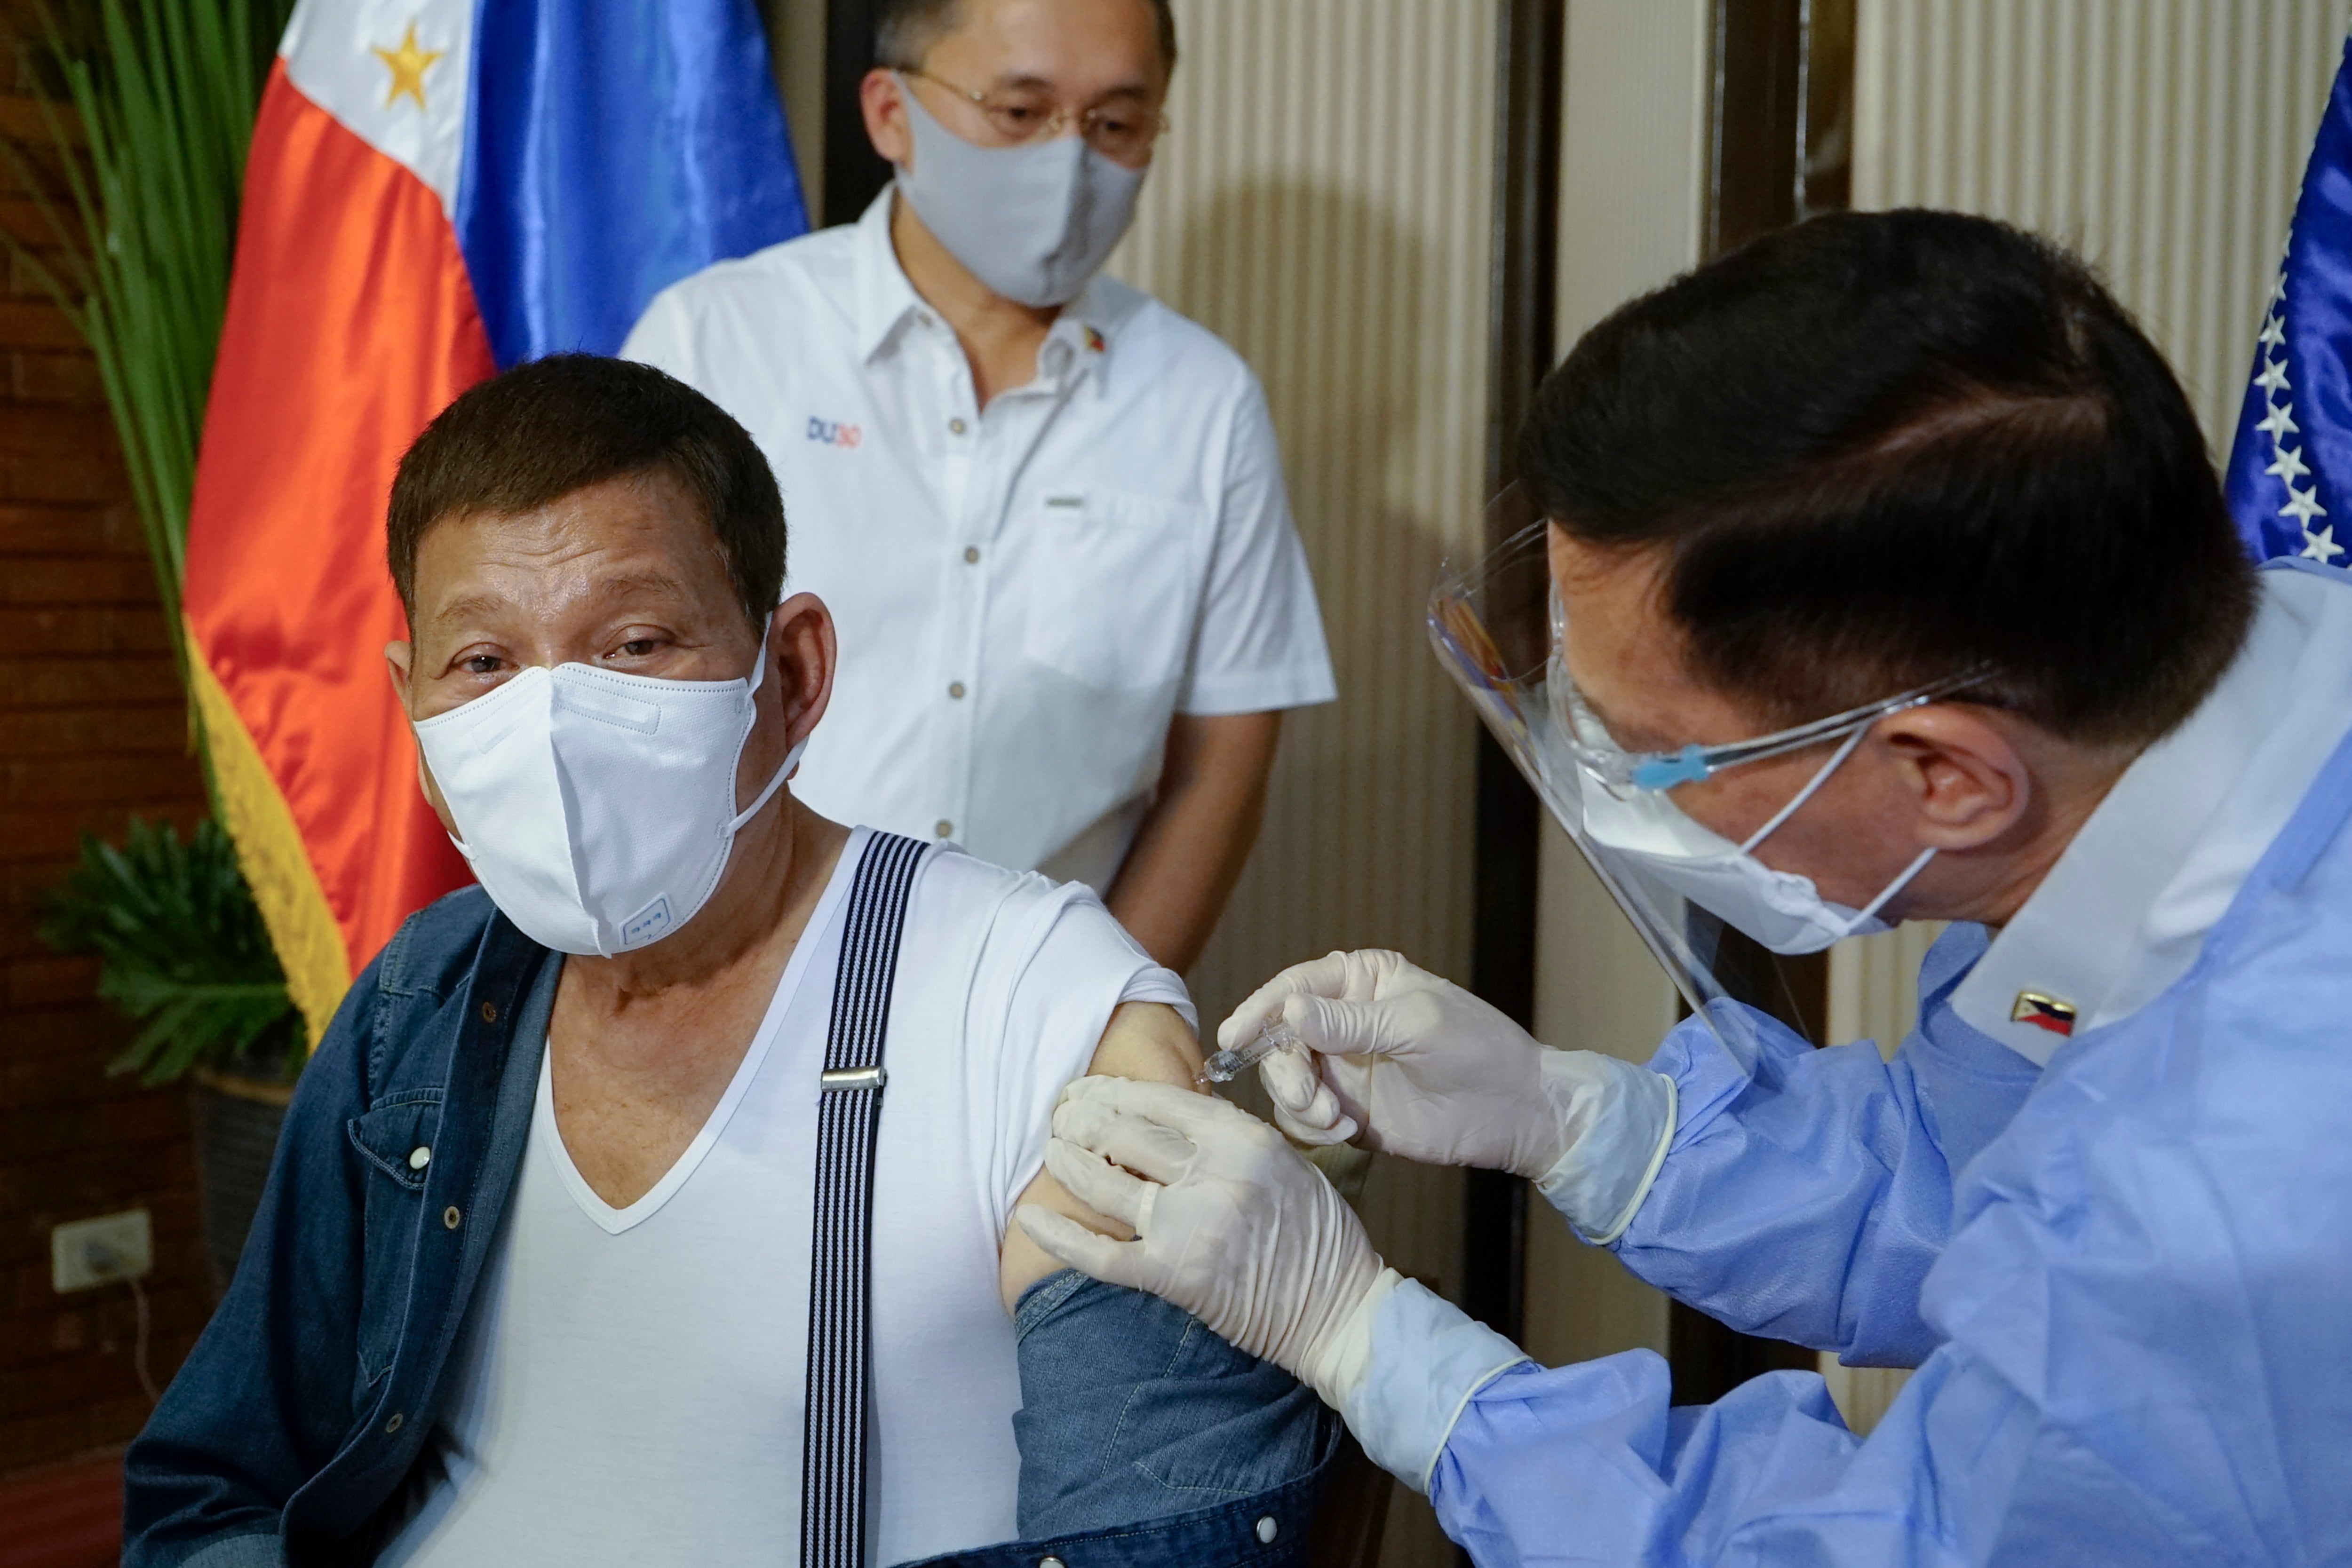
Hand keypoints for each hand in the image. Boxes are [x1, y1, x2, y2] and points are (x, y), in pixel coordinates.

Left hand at [1014, 1076, 1393, 1406]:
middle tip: (1060, 1116)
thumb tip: (1165, 1116)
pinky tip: (1030, 1218)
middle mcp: (1215, 1176)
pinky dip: (1061, 1237)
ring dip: (1067, 1163)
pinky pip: (1102, 1255)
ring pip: (1106, 1183)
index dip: (1115, 1092)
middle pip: (1125, 1134)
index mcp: (1245, 1140)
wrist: (1339, 1311)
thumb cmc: (1317, 1235)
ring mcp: (1192, 1228)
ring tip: (1050, 1149)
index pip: (1161, 1101)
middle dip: (1081, 1120)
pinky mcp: (1176, 1277)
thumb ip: (1227, 1138)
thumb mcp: (1284, 1161)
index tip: (1090, 1089)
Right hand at [1226, 950, 1561, 1175]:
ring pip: (1285, 1080)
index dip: (1260, 1010)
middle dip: (1283, 1069)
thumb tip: (1289, 1011)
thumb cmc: (1477, 1048)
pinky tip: (1343, 1131)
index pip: (1295, 987)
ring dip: (1297, 1102)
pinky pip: (1304, 1118)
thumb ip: (1349, 1022)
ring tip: (1333, 1118)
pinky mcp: (1346, 1111)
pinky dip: (1312, 1127)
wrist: (1514, 1111)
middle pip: (1278, 1038)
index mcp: (1361, 982)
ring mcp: (1342, 1069)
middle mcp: (1342, 1023)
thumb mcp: (1415, 1024)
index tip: (1235, 1037)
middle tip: (1307, 1096)